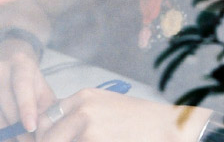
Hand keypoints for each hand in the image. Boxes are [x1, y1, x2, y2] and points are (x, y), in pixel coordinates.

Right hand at [0, 39, 54, 137]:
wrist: (10, 58)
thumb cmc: (29, 77)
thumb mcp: (41, 85)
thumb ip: (47, 103)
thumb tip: (56, 125)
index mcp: (21, 65)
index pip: (22, 85)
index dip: (26, 107)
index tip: (32, 126)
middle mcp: (1, 71)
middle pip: (6, 103)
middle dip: (17, 127)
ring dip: (7, 133)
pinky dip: (1, 131)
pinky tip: (9, 138)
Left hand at [33, 90, 209, 141]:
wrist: (167, 126)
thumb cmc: (140, 120)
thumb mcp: (107, 107)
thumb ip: (81, 113)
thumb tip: (55, 130)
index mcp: (84, 96)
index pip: (47, 117)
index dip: (47, 134)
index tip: (54, 139)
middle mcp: (82, 106)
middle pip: (46, 134)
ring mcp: (86, 123)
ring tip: (96, 139)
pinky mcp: (93, 139)